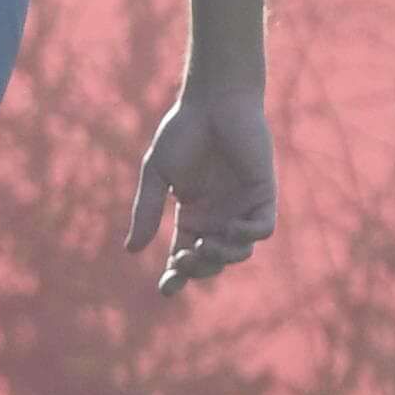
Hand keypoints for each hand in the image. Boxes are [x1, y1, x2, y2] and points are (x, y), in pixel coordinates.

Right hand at [126, 77, 274, 292]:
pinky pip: (262, 228)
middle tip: (183, 257)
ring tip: (205, 246)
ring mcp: (241, 207)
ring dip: (223, 257)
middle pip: (212, 259)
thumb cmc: (183, 133)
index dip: (176, 275)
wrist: (214, 104)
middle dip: (198, 268)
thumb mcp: (156, 175)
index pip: (184, 254)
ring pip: (239, 250)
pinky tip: (230, 228)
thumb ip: (147, 210)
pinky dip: (248, 235)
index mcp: (191, 214)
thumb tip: (132, 249)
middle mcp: (218, 216)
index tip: (165, 290)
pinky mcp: (262, 195)